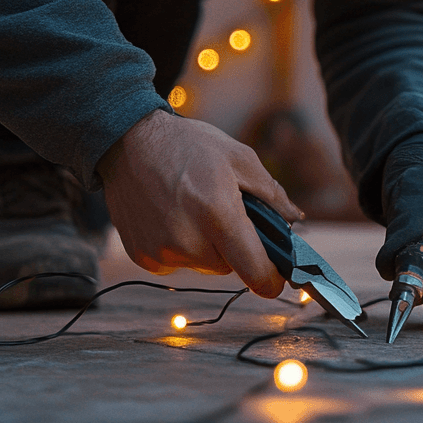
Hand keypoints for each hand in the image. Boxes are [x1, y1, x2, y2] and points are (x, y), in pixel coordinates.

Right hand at [97, 110, 301, 297]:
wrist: (128, 143)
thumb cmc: (188, 145)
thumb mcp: (240, 158)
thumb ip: (272, 194)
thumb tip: (295, 220)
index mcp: (218, 215)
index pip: (255, 272)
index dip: (271, 280)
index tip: (277, 276)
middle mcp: (188, 241)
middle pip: (231, 266)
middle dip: (234, 246)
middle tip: (222, 212)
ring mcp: (162, 252)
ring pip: (204, 264)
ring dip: (206, 245)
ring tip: (192, 208)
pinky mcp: (143, 257)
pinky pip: (177, 262)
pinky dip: (181, 246)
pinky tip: (171, 215)